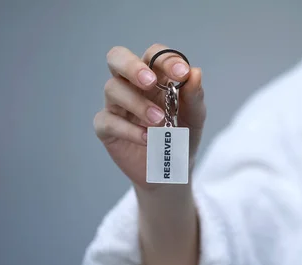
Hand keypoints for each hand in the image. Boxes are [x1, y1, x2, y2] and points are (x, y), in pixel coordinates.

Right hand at [94, 44, 205, 188]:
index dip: (166, 59)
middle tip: (149, 82)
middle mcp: (132, 85)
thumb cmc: (182, 137)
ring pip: (112, 88)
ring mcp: (116, 105)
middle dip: (132, 66)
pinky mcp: (106, 128)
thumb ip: (195, 97)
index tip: (181, 73)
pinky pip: (108, 120)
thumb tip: (195, 72)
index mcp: (155, 76)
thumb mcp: (194, 118)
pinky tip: (147, 139)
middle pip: (117, 57)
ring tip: (158, 121)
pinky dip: (128, 129)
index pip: (154, 55)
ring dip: (137, 103)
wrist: (173, 171)